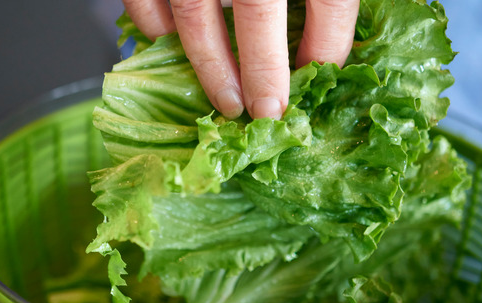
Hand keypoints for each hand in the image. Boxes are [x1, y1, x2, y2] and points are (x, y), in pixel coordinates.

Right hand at [121, 0, 359, 119]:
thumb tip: (328, 48)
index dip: (328, 44)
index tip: (323, 77)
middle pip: (257, 8)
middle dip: (264, 70)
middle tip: (269, 112)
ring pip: (194, 11)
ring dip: (210, 65)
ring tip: (228, 103)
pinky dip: (153, 27)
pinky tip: (171, 48)